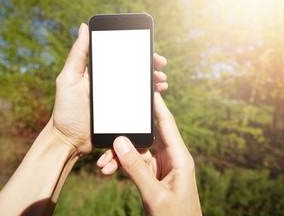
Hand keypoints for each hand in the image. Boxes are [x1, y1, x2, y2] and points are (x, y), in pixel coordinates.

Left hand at [51, 23, 168, 155]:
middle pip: (132, 68)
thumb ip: (77, 54)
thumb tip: (83, 27)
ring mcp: (114, 97)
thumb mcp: (67, 79)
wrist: (69, 141)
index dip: (135, 50)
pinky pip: (137, 101)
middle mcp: (107, 82)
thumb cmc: (65, 110)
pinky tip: (156, 95)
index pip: (119, 55)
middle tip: (161, 66)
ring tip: (162, 81)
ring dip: (152, 80)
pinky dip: (148, 97)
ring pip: (137, 84)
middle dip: (149, 65)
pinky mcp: (120, 111)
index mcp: (96, 71)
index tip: (149, 48)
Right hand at [97, 93, 201, 215]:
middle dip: (126, 138)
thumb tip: (120, 142)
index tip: (147, 89)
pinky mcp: (154, 175)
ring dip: (120, 156)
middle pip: (147, 137)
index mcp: (180, 158)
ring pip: (137, 151)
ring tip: (103, 165)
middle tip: (109, 136)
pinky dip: (122, 166)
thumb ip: (136, 168)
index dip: (158, 106)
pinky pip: (135, 164)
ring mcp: (162, 167)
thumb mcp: (154, 194)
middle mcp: (172, 158)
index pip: (166, 124)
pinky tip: (109, 170)